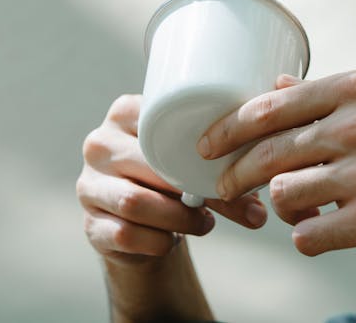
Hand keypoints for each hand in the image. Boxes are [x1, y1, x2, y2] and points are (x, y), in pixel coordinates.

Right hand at [77, 94, 268, 266]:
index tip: (236, 171)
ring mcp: (88, 185)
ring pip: (136, 202)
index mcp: (125, 112)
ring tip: (205, 223)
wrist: (140, 219)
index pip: (163, 128)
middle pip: (152, 167)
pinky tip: (172, 240)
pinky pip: (126, 235)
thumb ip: (221, 156)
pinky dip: (158, 242)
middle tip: (235, 207)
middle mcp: (99, 144)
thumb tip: (266, 187)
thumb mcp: (189, 155)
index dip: (204, 154)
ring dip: (180, 218)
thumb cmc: (174, 176)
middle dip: (200, 192)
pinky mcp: (89, 224)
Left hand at [198, 71, 355, 255]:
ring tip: (291, 205)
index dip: (226, 127)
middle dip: (233, 171)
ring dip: (278, 204)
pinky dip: (307, 237)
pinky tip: (319, 230)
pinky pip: (310, 236)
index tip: (207, 141)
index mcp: (355, 88)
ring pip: (282, 195)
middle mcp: (355, 127)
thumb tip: (276, 87)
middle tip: (222, 183)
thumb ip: (331, 94)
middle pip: (265, 153)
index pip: (267, 107)